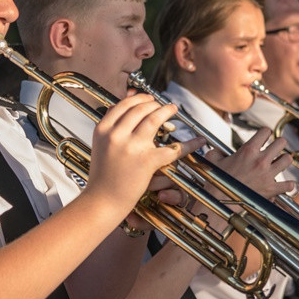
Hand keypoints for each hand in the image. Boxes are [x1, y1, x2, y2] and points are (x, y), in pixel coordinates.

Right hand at [87, 95, 198, 217]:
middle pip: (140, 109)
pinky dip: (189, 144)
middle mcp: (116, 134)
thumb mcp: (100, 146)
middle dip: (154, 104)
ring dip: (167, 111)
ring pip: (154, 119)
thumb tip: (122, 107)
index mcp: (103, 129)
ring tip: (173, 109)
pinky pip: (172, 149)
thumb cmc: (102, 176)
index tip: (148, 99)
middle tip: (162, 105)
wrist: (102, 200)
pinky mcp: (146, 161)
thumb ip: (111, 128)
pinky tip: (198, 140)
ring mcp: (131, 147)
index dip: (139, 98)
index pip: (123, 105)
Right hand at [205, 127, 296, 198]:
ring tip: (279, 163)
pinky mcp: (272, 189)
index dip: (265, 133)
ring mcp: (268, 175)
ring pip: (288, 159)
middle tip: (274, 149)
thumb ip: (217, 151)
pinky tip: (284, 184)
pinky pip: (289, 185)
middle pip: (281, 142)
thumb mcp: (212, 160)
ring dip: (284, 160)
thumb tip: (218, 151)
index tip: (263, 138)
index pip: (265, 131)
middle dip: (278, 144)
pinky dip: (288, 185)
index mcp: (248, 150)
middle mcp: (261, 160)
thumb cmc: (216, 181)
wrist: (220, 201)